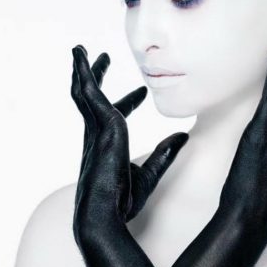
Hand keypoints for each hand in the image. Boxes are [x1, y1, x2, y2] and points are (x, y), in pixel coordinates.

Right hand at [70, 45, 188, 240]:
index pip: (114, 116)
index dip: (129, 102)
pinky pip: (87, 92)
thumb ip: (165, 153)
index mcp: (106, 144)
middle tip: (102, 58)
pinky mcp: (98, 124)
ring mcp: (95, 128)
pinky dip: (83, 72)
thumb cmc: (121, 202)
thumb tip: (184, 137)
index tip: (143, 91)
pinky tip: (82, 55)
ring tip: (81, 49)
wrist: (105, 217)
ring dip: (83, 69)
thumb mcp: (150, 174)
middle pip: (92, 98)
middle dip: (96, 77)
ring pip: (83, 91)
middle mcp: (96, 133)